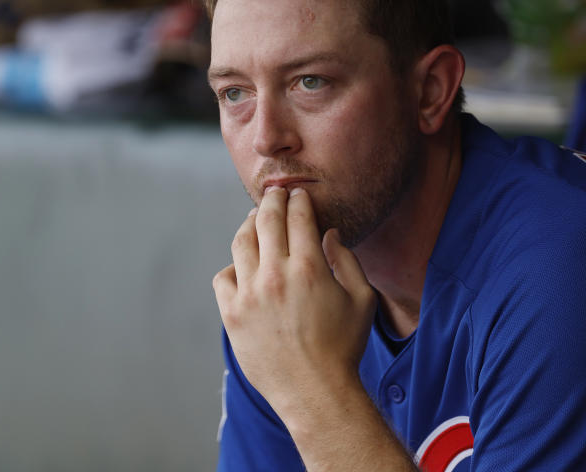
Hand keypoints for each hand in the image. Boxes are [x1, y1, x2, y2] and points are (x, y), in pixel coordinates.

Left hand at [212, 186, 376, 420]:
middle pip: (266, 220)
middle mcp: (275, 275)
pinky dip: (233, 267)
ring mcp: (249, 294)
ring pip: (241, 243)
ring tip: (255, 220)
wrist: (314, 391)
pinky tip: (244, 266)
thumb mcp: (361, 299)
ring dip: (249, 225)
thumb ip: (347, 260)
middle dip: (272, 201)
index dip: (298, 200)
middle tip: (275, 194)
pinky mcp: (232, 314)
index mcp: (309, 267)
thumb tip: (329, 234)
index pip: (298, 217)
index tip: (298, 195)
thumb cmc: (343, 347)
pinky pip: (223, 277)